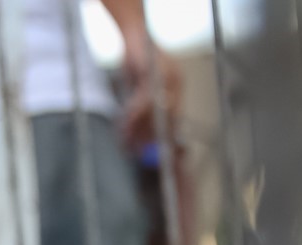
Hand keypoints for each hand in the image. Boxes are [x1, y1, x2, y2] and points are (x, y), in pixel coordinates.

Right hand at [117, 29, 181, 150]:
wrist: (134, 35)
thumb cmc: (137, 61)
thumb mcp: (140, 88)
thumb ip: (142, 109)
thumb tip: (137, 135)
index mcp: (178, 88)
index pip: (173, 119)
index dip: (161, 138)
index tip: (149, 153)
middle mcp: (177, 83)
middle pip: (165, 118)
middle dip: (148, 138)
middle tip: (135, 152)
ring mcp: (166, 77)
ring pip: (152, 112)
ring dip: (137, 129)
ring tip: (125, 142)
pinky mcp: (152, 72)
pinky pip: (142, 101)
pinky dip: (132, 116)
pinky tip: (123, 126)